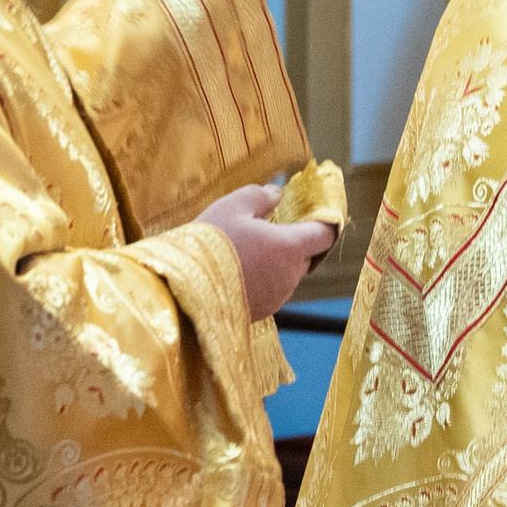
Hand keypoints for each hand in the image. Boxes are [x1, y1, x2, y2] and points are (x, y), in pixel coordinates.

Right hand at [196, 183, 334, 319]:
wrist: (182, 290)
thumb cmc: (209, 243)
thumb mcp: (232, 206)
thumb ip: (261, 196)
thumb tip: (277, 194)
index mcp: (290, 246)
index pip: (325, 234)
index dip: (323, 223)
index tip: (313, 214)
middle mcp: (290, 275)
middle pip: (306, 255)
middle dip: (294, 242)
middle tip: (267, 229)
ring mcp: (277, 297)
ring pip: (288, 274)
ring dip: (277, 262)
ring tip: (246, 251)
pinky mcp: (262, 312)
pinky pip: (272, 291)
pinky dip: (263, 280)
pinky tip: (238, 271)